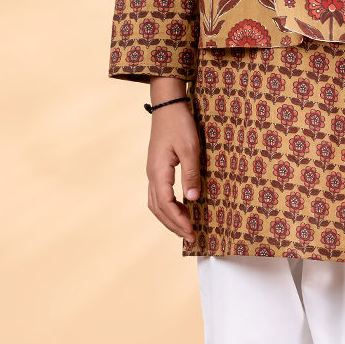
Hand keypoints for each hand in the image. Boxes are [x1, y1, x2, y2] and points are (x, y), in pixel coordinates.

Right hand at [146, 93, 201, 243]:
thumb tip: (192, 199)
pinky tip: (180, 208)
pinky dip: (168, 206)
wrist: (168, 105)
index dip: (179, 221)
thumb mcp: (190, 148)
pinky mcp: (156, 168)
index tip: (192, 232)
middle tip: (190, 237)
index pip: (166, 204)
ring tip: (184, 228)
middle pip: (158, 209)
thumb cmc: (180, 124)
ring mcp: (152, 171)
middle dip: (173, 225)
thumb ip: (190, 174)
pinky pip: (158, 194)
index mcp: (158, 171)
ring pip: (156, 203)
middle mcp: (152, 174)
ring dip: (169, 218)